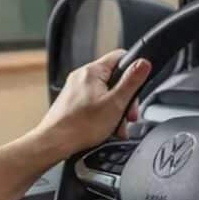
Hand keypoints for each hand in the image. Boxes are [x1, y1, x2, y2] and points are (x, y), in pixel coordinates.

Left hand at [34, 50, 151, 161]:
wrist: (55, 142)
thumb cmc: (80, 126)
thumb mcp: (116, 103)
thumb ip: (132, 81)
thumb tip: (143, 63)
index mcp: (92, 72)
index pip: (120, 57)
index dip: (134, 70)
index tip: (139, 86)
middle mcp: (82, 77)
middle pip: (115, 79)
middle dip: (126, 99)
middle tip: (128, 115)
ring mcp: (76, 89)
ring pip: (107, 93)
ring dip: (117, 110)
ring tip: (117, 125)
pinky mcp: (73, 102)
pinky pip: (96, 103)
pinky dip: (105, 114)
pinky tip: (107, 127)